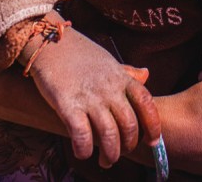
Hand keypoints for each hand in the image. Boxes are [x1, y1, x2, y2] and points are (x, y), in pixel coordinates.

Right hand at [27, 26, 160, 166]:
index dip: (153, 125)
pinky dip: (84, 149)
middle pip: (129, 124)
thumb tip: (146, 75)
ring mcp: (89, 97)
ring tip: (106, 161)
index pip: (146, 102)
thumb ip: (126, 72)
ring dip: (110, 154)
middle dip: (128, 146)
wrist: (49, 41)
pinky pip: (82, 135)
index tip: (152, 141)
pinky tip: (82, 153)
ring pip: (109, 134)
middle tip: (121, 154)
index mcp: (120, 77)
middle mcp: (108, 88)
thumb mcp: (107, 59)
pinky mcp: (67, 105)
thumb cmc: (78, 52)